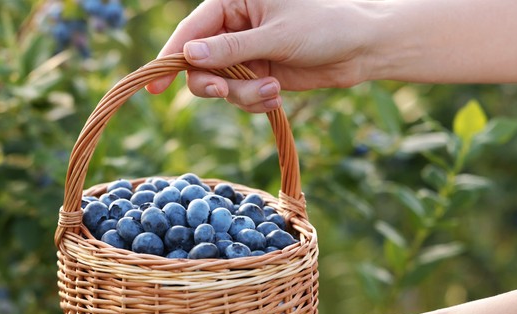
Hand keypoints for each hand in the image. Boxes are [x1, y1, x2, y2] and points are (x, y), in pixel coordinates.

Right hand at [145, 0, 380, 112]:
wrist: (363, 48)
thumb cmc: (325, 26)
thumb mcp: (277, 35)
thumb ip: (232, 48)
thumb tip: (189, 54)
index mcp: (234, 3)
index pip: (191, 30)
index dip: (170, 57)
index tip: (154, 85)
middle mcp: (235, 28)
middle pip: (198, 63)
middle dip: (210, 81)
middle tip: (220, 91)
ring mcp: (246, 54)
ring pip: (220, 85)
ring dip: (242, 95)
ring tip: (273, 90)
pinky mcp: (258, 75)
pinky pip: (239, 97)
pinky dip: (254, 101)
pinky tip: (277, 96)